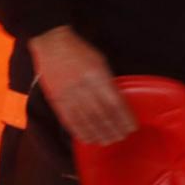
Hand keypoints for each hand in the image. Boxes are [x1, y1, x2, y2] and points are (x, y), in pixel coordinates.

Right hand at [27, 27, 135, 144]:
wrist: (51, 43)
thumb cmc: (80, 52)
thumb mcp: (100, 62)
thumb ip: (108, 83)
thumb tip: (118, 104)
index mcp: (96, 76)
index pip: (114, 103)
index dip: (124, 118)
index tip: (132, 127)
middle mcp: (82, 87)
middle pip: (101, 115)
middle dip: (113, 129)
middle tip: (121, 138)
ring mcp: (67, 94)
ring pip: (85, 120)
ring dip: (98, 133)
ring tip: (107, 141)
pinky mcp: (56, 99)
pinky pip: (69, 120)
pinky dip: (79, 131)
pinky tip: (88, 138)